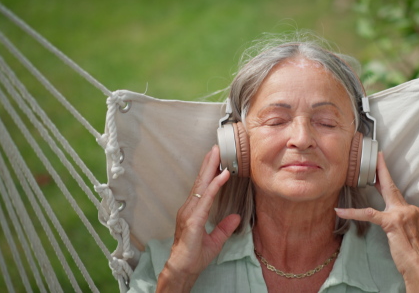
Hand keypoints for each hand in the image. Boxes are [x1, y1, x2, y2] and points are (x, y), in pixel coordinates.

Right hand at [157, 146, 240, 291]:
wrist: (183, 270)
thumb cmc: (194, 256)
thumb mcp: (215, 240)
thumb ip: (224, 228)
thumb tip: (235, 217)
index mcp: (193, 212)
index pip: (202, 188)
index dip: (210, 173)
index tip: (217, 159)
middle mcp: (189, 209)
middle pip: (200, 182)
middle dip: (208, 163)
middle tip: (216, 147)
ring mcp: (189, 213)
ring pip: (202, 186)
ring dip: (210, 169)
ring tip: (217, 154)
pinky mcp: (193, 219)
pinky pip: (206, 199)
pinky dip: (214, 186)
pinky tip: (222, 176)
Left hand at [335, 152, 418, 292]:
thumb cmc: (416, 254)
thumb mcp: (413, 232)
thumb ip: (403, 221)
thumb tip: (394, 218)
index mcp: (414, 210)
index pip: (397, 192)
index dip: (388, 178)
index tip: (381, 164)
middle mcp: (409, 208)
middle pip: (391, 188)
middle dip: (382, 171)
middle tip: (376, 157)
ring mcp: (401, 214)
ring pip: (375, 204)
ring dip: (358, 204)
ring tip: (347, 189)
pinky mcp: (392, 223)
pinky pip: (369, 215)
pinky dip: (353, 213)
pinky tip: (341, 211)